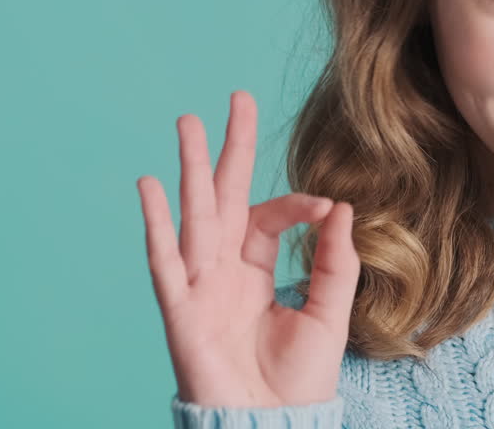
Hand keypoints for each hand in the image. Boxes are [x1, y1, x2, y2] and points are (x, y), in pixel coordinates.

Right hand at [137, 90, 360, 406]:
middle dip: (230, 149)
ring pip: (194, 215)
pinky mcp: (182, 310)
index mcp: (256, 269)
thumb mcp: (330, 311)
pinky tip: (150, 185)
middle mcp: (224, 270)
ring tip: (189, 122)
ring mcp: (200, 286)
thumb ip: (335, 260)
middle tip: (238, 98)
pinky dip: (156, 224)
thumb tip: (343, 207)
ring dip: (192, 169)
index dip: (297, 205)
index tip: (325, 207)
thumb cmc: (299, 377)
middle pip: (225, 197)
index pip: (269, 216)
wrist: (272, 424)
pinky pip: (165, 261)